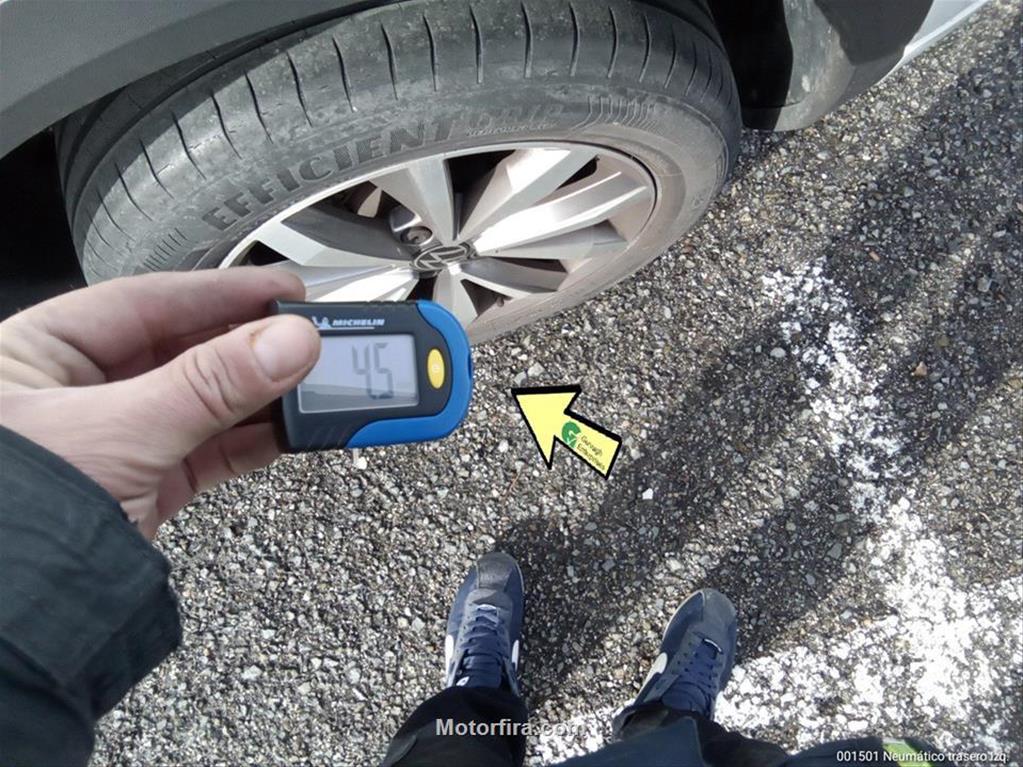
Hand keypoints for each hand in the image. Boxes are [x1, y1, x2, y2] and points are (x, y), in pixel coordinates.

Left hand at [0, 268, 320, 538]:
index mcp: (36, 354)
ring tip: (309, 383)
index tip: (280, 291)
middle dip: (246, 347)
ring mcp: (109, 443)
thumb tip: (285, 342)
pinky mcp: (138, 488)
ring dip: (256, 396)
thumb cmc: (12, 523)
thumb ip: (209, 385)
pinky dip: (249, 442)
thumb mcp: (116, 433)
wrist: (11, 628)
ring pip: (199, 404)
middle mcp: (71, 393)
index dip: (217, 293)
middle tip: (306, 338)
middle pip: (178, 351)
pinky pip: (205, 452)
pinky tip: (286, 430)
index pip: (142, 303)